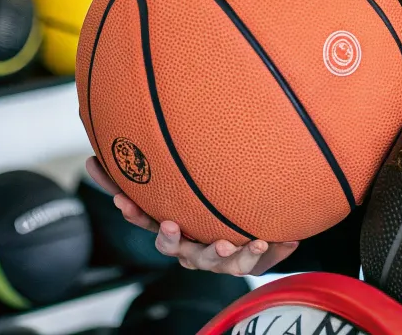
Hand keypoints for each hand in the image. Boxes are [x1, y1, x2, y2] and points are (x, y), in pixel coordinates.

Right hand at [84, 157, 299, 274]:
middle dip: (169, 238)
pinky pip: (251, 263)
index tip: (122, 201)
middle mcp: (190, 247)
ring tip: (225, 243)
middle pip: (172, 247)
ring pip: (212, 261)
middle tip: (171, 224)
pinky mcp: (241, 263)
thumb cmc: (209, 205)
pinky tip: (278, 241)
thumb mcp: (190, 183)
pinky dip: (263, 253)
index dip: (133, 212)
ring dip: (217, 252)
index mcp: (174, 227)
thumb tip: (123, 138)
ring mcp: (214, 259)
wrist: (250, 237)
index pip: (146, 219)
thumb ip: (170, 161)